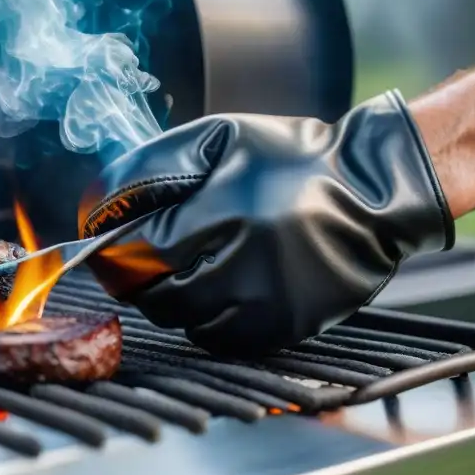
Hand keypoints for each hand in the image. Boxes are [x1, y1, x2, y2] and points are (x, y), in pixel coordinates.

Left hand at [78, 91, 454, 356]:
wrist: (372, 193)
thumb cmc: (292, 159)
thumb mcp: (220, 136)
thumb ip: (157, 165)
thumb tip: (102, 203)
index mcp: (225, 212)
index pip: (138, 252)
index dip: (114, 251)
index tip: (108, 244)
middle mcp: (246, 265)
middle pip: (155, 295)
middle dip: (139, 277)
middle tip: (145, 256)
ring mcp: (268, 304)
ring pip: (185, 322)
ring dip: (173, 298)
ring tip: (191, 265)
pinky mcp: (285, 328)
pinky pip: (221, 338)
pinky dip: (208, 317)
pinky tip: (222, 285)